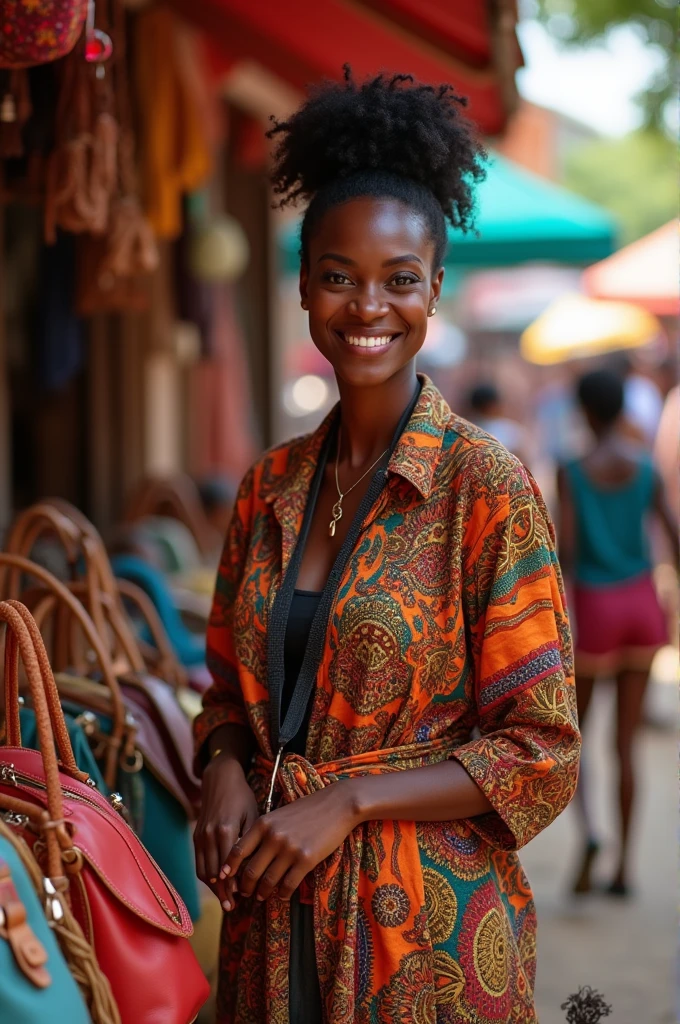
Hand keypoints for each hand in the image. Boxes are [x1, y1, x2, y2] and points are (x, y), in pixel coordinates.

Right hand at [194, 753, 258, 909]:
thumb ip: (250, 841)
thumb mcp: (252, 815)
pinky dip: (206, 876)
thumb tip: (251, 867)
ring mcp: (200, 836)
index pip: (227, 867)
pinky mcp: (196, 836)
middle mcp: (209, 835)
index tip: (241, 899)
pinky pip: (199, 862)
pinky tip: (217, 884)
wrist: (220, 779)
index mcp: (225, 830)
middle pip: (214, 873)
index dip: (233, 885)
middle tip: (233, 906)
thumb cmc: (242, 797)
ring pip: (204, 870)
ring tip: (225, 898)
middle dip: (223, 891)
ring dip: (213, 887)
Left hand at [223, 781, 358, 903]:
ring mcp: (289, 849)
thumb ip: (263, 831)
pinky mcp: (306, 860)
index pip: (237, 851)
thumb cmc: (307, 809)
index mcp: (263, 824)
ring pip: (268, 881)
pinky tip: (283, 895)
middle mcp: (273, 837)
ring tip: (262, 896)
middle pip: (250, 871)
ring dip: (263, 893)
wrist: (337, 804)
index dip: (229, 868)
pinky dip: (283, 894)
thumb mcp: (279, 814)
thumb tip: (248, 856)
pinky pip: (288, 885)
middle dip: (245, 886)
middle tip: (245, 892)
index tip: (226, 878)